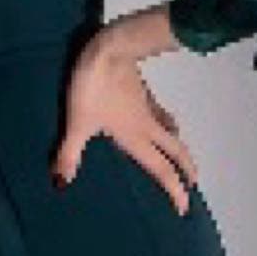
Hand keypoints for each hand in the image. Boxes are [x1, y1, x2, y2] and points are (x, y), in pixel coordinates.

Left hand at [49, 32, 198, 215]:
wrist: (108, 48)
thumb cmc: (93, 86)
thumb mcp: (77, 122)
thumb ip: (70, 153)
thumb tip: (62, 183)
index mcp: (136, 136)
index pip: (160, 168)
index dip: (174, 188)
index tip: (185, 207)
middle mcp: (147, 123)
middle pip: (175, 148)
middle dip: (186, 167)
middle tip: (194, 182)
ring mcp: (147, 104)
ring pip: (169, 128)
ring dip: (177, 143)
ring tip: (177, 151)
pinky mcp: (141, 89)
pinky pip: (158, 111)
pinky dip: (163, 121)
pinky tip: (154, 118)